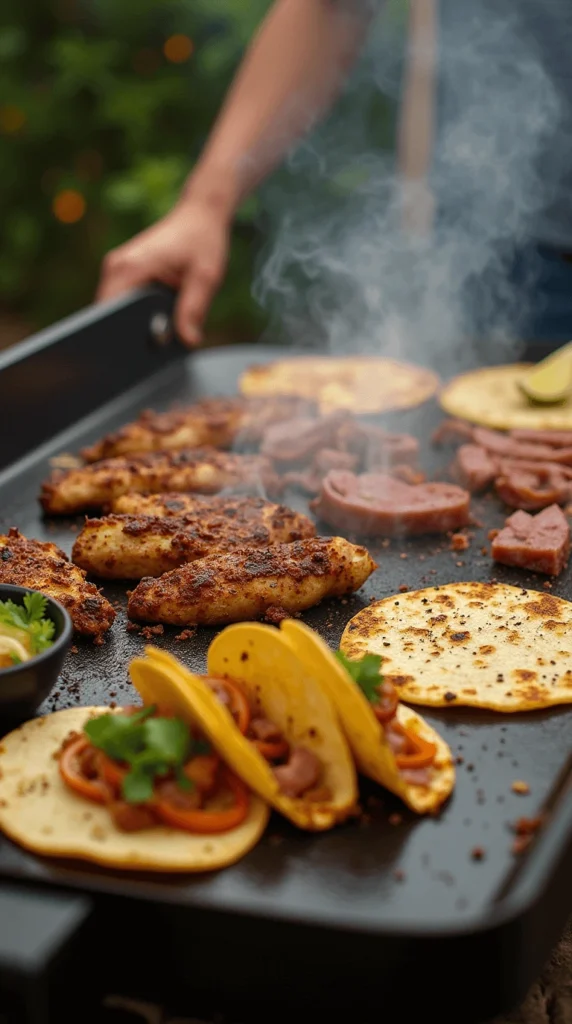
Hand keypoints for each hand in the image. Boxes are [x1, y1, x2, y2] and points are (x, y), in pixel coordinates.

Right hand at [96, 197, 229, 346]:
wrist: (200, 216)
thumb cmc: (203, 240)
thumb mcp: (205, 277)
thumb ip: (194, 309)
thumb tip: (188, 340)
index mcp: (131, 267)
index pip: (108, 311)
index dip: (116, 335)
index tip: (129, 354)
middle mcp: (117, 267)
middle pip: (108, 314)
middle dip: (126, 334)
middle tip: (152, 350)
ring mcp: (117, 269)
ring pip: (114, 310)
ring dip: (131, 325)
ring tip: (156, 336)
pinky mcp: (124, 273)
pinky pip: (122, 302)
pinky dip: (135, 315)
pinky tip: (155, 322)